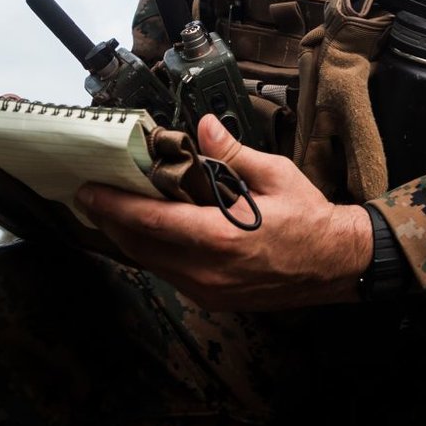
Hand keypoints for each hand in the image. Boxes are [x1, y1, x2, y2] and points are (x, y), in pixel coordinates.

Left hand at [78, 114, 374, 310]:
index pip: (151, 221)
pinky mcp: (212, 298)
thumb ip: (232, 154)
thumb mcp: (275, 175)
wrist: (336, 264)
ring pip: (151, 264)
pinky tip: (152, 233)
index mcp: (221, 237)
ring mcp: (208, 289)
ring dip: (129, 238)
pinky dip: (153, 252)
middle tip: (93, 196)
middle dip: (112, 220)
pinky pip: (170, 274)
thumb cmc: (310, 219)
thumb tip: (203, 126)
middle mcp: (207, 270)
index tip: (89, 190)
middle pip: (140, 247)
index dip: (115, 205)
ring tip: (114, 211)